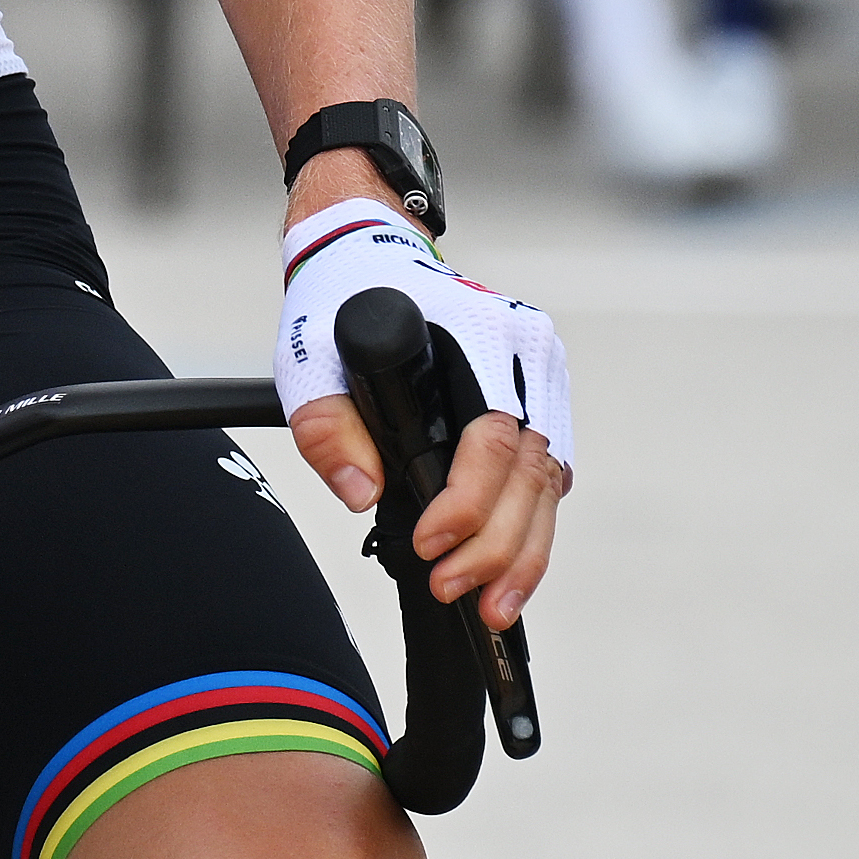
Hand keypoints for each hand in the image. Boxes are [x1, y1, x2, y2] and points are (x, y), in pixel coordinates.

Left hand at [275, 201, 570, 632]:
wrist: (362, 251)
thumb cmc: (338, 295)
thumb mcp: (308, 354)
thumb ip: (326, 426)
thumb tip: (361, 493)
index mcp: (486, 336)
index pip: (493, 440)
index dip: (468, 504)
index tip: (429, 544)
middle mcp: (529, 357)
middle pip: (534, 474)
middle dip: (499, 548)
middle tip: (459, 594)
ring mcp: (541, 380)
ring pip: (550, 485)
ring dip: (524, 553)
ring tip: (493, 608)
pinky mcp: (538, 402)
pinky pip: (545, 478)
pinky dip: (529, 528)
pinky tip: (506, 570)